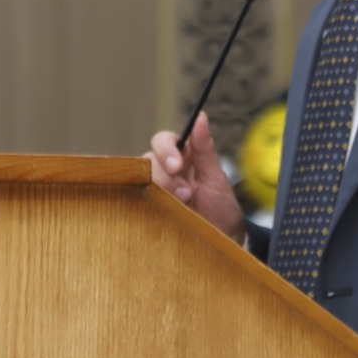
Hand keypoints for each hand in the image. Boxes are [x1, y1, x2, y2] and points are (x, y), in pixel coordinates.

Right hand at [145, 113, 246, 244]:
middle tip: (185, 194)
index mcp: (180, 157)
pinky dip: (146, 207)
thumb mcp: (216, 178)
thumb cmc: (220, 208)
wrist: (222, 241)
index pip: (162, 141)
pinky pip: (135, 204)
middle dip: (166, 176)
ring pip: (140, 181)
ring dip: (159, 192)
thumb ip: (205, 149)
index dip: (166, 149)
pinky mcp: (146, 212)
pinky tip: (160, 215)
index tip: (177, 165)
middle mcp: (163, 172)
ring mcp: (153, 192)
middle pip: (148, 160)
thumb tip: (201, 116)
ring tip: (181, 207)